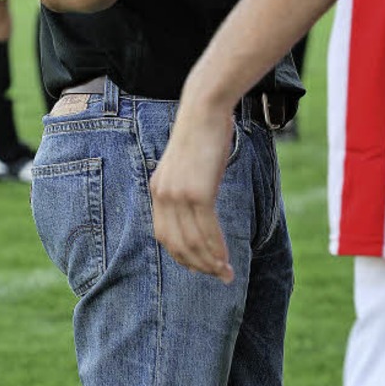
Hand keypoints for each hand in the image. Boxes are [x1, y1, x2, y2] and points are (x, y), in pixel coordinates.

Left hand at [150, 74, 234, 279]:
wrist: (205, 108)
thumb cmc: (203, 133)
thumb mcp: (188, 164)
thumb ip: (189, 185)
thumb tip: (202, 206)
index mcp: (157, 190)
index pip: (165, 236)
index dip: (183, 256)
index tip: (201, 266)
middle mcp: (163, 195)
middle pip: (177, 244)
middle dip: (198, 266)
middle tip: (219, 277)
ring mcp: (178, 195)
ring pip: (193, 241)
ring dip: (210, 262)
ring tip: (227, 274)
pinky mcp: (197, 192)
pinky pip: (206, 229)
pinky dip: (216, 247)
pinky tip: (226, 258)